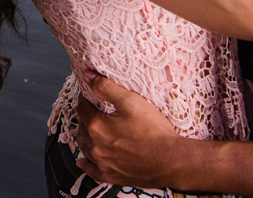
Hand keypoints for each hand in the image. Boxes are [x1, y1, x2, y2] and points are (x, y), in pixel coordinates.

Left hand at [73, 73, 177, 187]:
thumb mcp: (130, 101)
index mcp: (97, 126)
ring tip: (87, 130)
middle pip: (83, 127)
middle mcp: (96, 146)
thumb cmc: (153, 131)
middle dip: (86, 116)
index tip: (89, 95)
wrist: (170, 161)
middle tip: (92, 110)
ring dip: (84, 137)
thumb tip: (88, 76)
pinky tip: (82, 162)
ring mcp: (103, 162)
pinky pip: (92, 171)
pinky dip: (86, 165)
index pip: (83, 108)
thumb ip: (106, 87)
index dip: (85, 99)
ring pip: (85, 148)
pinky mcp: (112, 176)